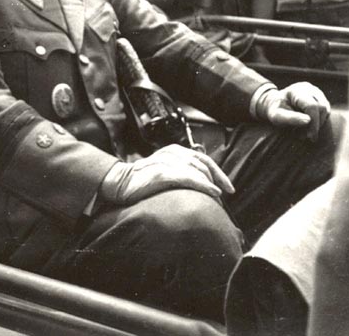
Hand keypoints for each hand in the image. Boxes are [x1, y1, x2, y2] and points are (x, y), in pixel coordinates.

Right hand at [99, 144, 234, 204]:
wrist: (120, 182)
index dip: (219, 172)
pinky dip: (203, 184)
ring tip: (219, 196)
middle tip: (226, 193)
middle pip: (203, 164)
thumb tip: (202, 184)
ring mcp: (167, 162)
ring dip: (212, 183)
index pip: (203, 159)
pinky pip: (188, 178)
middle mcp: (172, 153)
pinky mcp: (162, 173)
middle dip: (218, 178)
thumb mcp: (165, 170)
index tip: (229, 187)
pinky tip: (212, 192)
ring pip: (197, 169)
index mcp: (174, 150)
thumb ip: (181, 171)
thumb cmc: (143, 180)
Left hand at [257, 82, 330, 140]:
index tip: (310, 137)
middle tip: (304, 136)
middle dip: (315, 125)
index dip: (314, 123)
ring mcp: (315, 91)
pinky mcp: (319, 97)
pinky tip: (309, 125)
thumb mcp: (277, 116)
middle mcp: (308, 88)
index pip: (312, 106)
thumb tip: (308, 121)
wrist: (276, 103)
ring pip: (325, 109)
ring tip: (304, 131)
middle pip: (321, 108)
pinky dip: (319, 120)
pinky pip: (325, 111)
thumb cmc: (276, 110)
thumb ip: (291, 118)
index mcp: (296, 91)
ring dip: (318, 123)